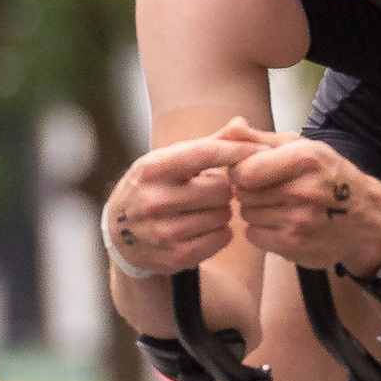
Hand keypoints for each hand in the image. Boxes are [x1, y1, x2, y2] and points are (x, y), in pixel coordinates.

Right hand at [105, 121, 268, 274]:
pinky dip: (222, 232)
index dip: (236, 151)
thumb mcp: (168, 161)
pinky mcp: (175, 257)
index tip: (262, 150)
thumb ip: (207, 144)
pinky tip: (207, 227)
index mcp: (153, 168)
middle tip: (213, 192)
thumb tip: (241, 123)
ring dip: (223, 212)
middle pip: (222, 190)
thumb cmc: (154, 187)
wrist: (118, 233)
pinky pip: (222, 239)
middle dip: (226, 189)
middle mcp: (154, 201)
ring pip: (223, 216)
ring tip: (205, 210)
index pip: (204, 154)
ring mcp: (163, 232)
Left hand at [229, 138, 380, 273]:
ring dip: (255, 211)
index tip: (250, 171)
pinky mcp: (295, 246)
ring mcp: (299, 221)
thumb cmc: (329, 176)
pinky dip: (260, 231)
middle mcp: (303, 190)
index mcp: (305, 158)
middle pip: (243, 193)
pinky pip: (254, 236)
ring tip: (279, 205)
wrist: (367, 217)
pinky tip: (280, 223)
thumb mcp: (303, 147)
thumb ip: (261, 139)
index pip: (244, 170)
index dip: (239, 171)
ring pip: (247, 215)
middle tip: (269, 189)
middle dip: (249, 190)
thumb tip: (231, 127)